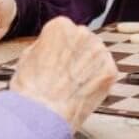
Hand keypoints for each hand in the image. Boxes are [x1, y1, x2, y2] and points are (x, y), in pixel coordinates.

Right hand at [10, 17, 116, 131]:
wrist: (44, 114)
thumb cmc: (32, 87)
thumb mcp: (28, 55)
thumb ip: (46, 45)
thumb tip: (52, 47)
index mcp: (61, 25)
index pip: (66, 30)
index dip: (61, 48)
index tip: (58, 59)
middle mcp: (83, 32)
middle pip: (83, 41)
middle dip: (78, 55)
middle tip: (67, 74)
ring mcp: (99, 51)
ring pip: (96, 56)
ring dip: (89, 67)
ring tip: (75, 85)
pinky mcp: (110, 71)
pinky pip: (106, 72)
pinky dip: (99, 81)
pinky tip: (85, 91)